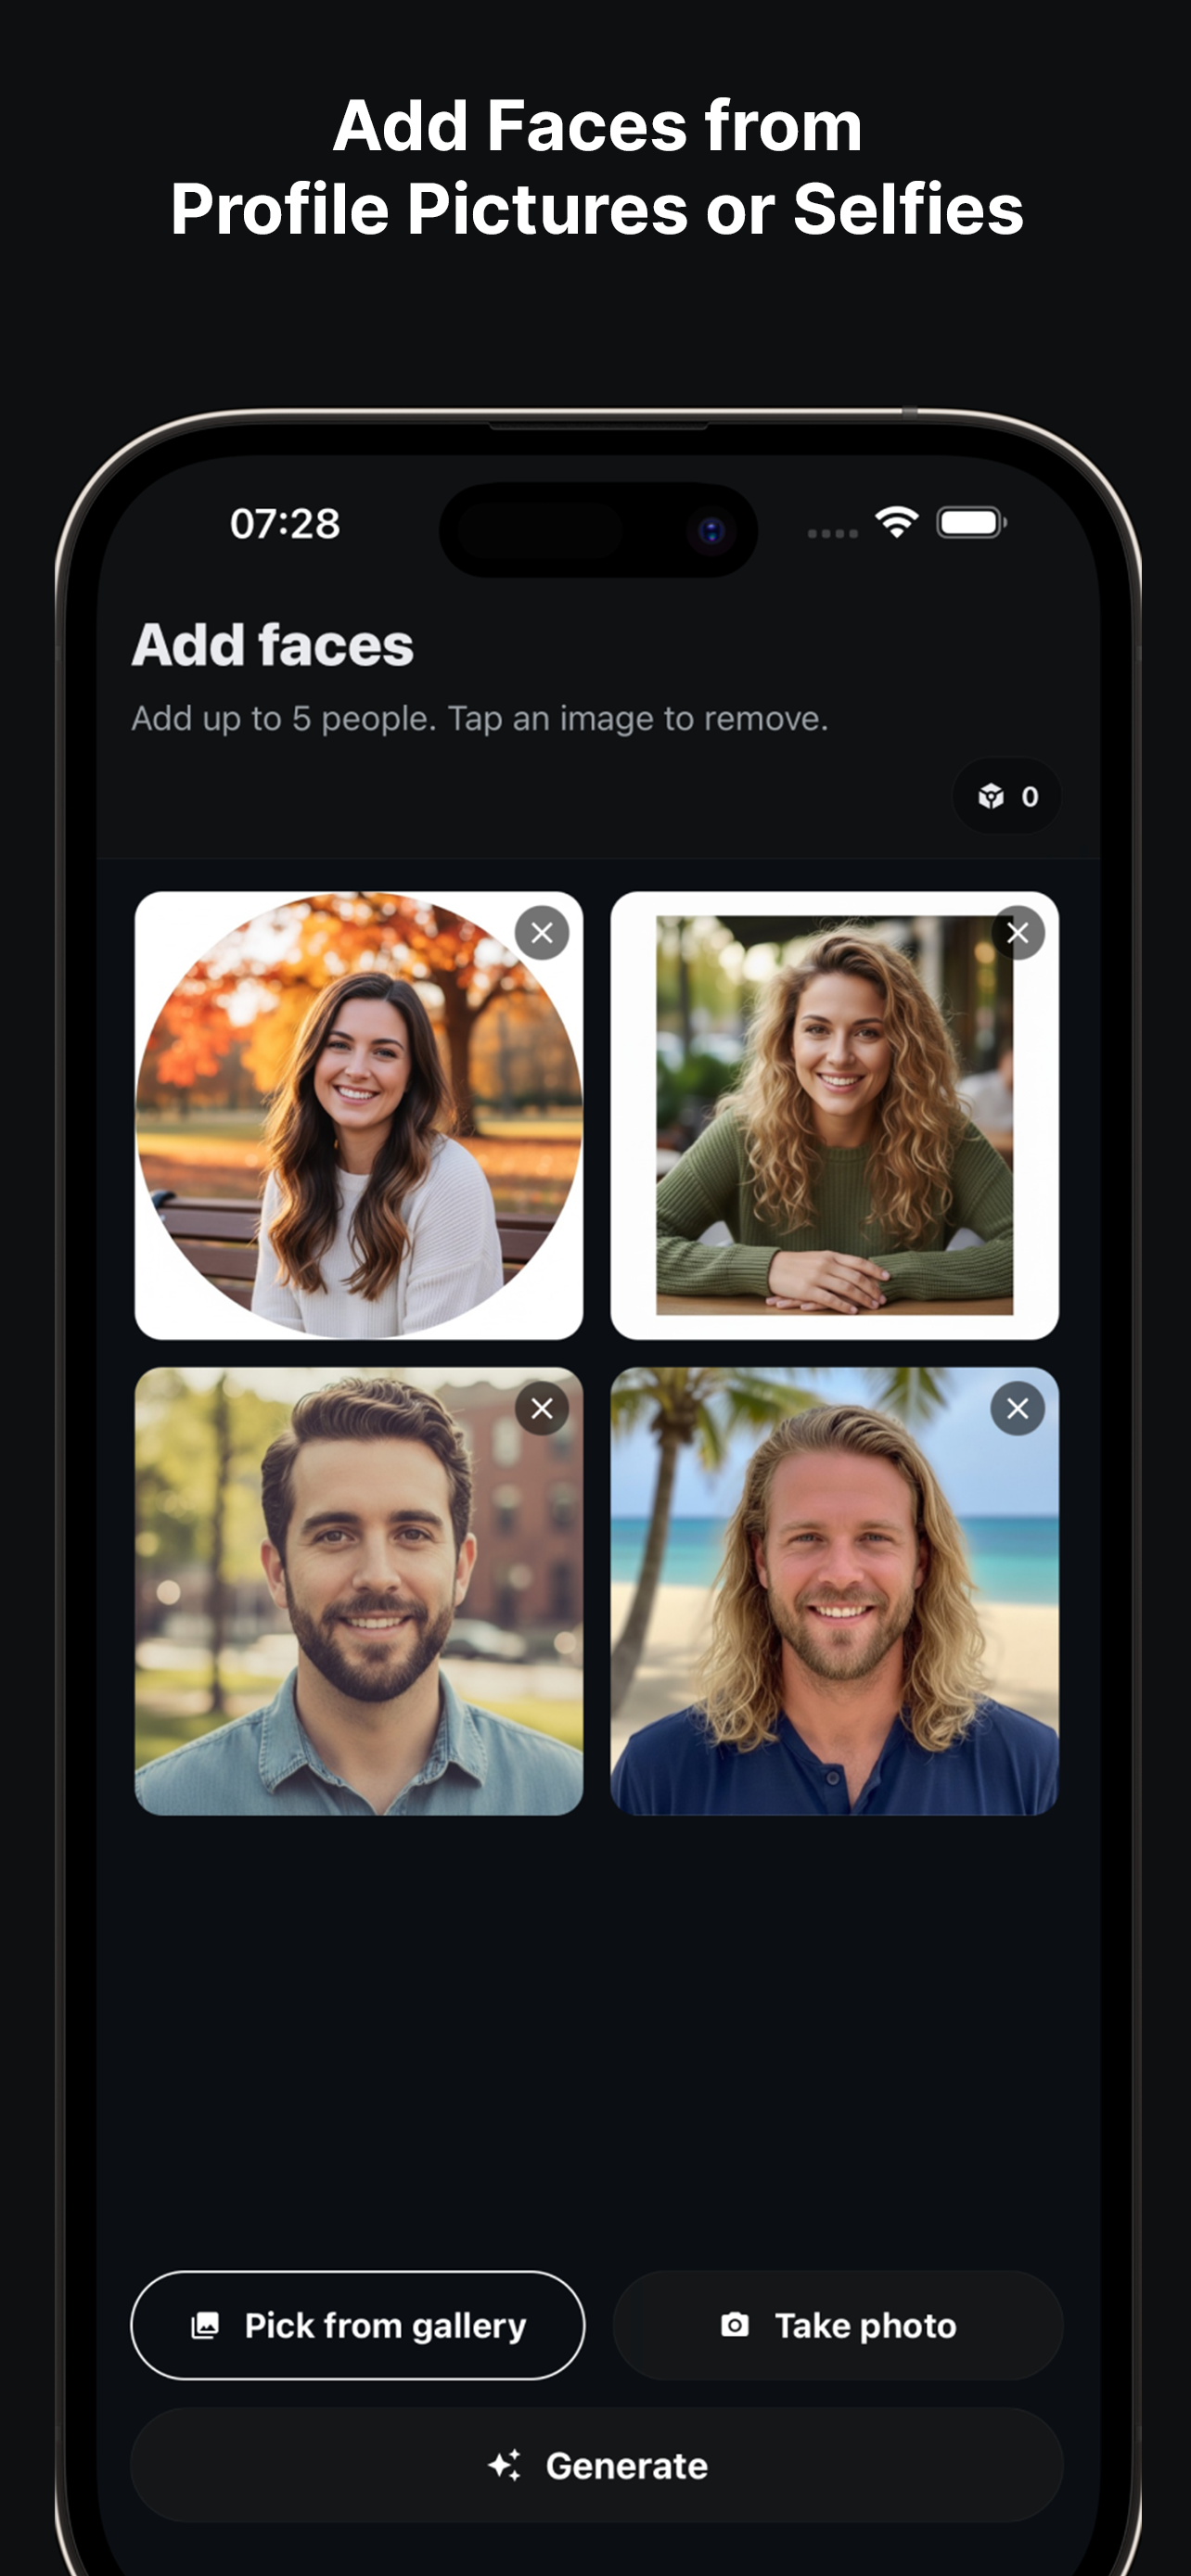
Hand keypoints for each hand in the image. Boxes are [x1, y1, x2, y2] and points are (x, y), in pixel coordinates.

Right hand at [766, 1250, 889, 1313]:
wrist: (771, 1267)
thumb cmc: (795, 1264)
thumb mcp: (817, 1257)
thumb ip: (834, 1263)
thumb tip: (854, 1270)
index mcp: (830, 1255)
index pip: (858, 1262)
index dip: (875, 1270)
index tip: (888, 1277)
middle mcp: (826, 1264)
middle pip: (856, 1277)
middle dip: (872, 1289)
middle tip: (882, 1298)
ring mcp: (817, 1277)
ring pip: (847, 1288)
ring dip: (863, 1298)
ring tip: (873, 1306)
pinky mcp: (808, 1290)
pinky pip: (831, 1299)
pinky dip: (844, 1306)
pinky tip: (853, 1311)